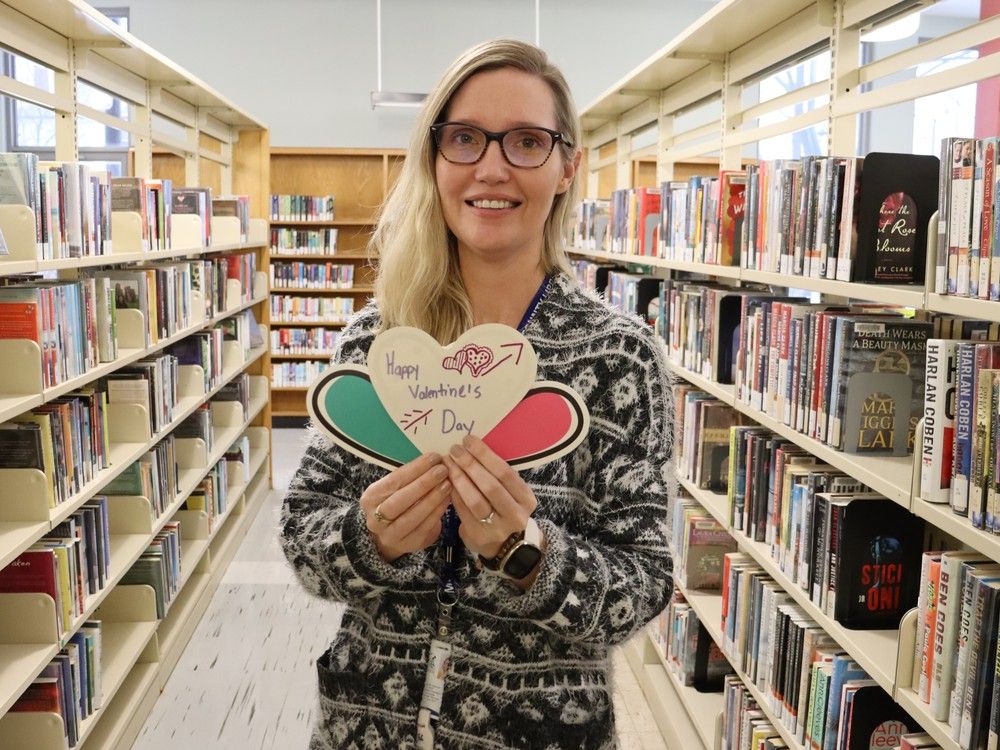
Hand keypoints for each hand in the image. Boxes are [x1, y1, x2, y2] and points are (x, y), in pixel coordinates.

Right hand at [360, 453, 451, 562]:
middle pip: (400, 500)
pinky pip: (424, 528)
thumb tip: (435, 460)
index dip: (415, 469)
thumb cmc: (395, 502)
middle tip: (442, 471)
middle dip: (423, 483)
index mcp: (370, 499)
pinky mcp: (408, 545)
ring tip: (447, 484)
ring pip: (412, 516)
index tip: (433, 458)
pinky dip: (437, 512)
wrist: (388, 533)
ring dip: (432, 499)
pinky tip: (447, 500)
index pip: (393, 481)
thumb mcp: (393, 489)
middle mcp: (376, 519)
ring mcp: (390, 535)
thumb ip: (409, 477)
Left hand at [442, 435, 537, 560]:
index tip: (469, 441)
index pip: (505, 473)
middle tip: (455, 450)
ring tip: (448, 464)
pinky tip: (446, 481)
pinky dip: (454, 493)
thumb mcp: (510, 493)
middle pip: (490, 485)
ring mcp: (497, 528)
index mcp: (526, 498)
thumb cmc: (504, 509)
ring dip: (459, 478)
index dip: (485, 455)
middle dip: (470, 464)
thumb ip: (497, 475)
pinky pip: (463, 510)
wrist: (506, 546)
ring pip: (475, 500)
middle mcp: (515, 514)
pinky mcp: (479, 535)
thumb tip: (472, 447)